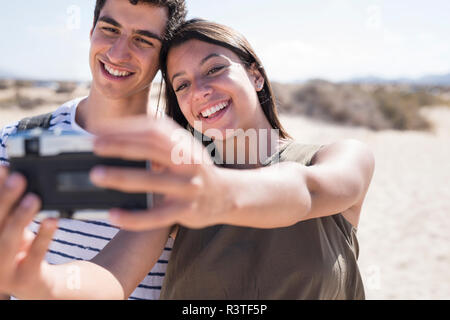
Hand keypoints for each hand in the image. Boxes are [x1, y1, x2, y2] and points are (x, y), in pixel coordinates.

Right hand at [0, 167, 57, 298]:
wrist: (41, 284)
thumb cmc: (24, 249)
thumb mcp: (16, 227)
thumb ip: (14, 206)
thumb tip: (18, 173)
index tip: (4, 166)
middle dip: (4, 198)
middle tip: (18, 177)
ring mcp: (3, 270)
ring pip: (7, 242)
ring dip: (20, 218)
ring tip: (34, 198)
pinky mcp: (24, 280)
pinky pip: (33, 258)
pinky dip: (43, 237)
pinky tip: (53, 220)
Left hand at [90, 116, 233, 230]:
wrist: (226, 195)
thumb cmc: (194, 170)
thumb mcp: (183, 150)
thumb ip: (159, 142)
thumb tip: (117, 137)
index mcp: (185, 144)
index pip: (154, 129)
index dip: (127, 127)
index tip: (101, 128)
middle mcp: (190, 162)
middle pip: (152, 149)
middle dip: (121, 145)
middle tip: (94, 146)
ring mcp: (189, 187)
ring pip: (153, 182)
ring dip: (122, 177)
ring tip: (95, 175)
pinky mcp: (187, 211)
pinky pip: (156, 216)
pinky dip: (133, 217)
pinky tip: (113, 215)